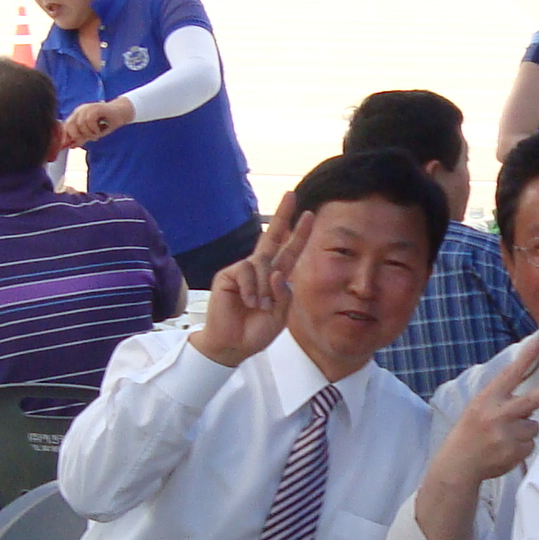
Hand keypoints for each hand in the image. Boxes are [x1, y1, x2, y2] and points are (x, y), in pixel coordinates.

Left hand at [62, 98, 136, 146]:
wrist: (121, 113)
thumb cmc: (106, 123)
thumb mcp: (92, 133)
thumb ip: (81, 138)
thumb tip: (70, 146)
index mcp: (77, 115)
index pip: (66, 126)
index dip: (66, 137)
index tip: (71, 146)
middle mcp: (80, 110)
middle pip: (70, 125)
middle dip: (77, 136)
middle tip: (88, 139)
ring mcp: (88, 108)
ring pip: (80, 124)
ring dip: (89, 133)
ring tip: (97, 135)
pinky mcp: (96, 108)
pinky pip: (89, 121)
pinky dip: (94, 129)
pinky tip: (100, 130)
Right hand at [191, 194, 307, 367]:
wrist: (233, 345)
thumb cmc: (255, 331)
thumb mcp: (280, 316)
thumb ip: (284, 295)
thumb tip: (277, 272)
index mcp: (274, 278)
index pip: (289, 251)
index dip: (299, 234)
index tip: (310, 215)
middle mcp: (259, 269)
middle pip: (272, 237)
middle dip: (282, 216)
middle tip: (291, 194)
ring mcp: (243, 271)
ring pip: (263, 265)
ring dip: (264, 289)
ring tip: (257, 307)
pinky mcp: (228, 275)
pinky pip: (246, 272)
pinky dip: (251, 288)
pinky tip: (247, 302)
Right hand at [435, 338, 538, 491]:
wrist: (458, 464)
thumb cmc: (470, 431)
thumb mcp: (478, 407)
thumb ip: (501, 400)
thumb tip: (533, 400)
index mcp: (486, 400)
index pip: (508, 376)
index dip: (524, 359)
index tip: (537, 344)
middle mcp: (496, 416)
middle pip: (530, 401)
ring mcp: (505, 436)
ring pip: (533, 426)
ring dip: (525, 430)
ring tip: (504, 436)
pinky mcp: (513, 453)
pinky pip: (530, 445)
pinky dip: (521, 446)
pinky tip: (504, 449)